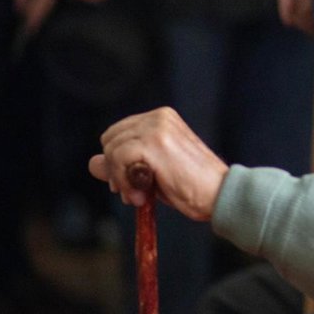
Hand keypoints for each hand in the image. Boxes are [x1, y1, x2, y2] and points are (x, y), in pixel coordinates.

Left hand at [88, 107, 229, 220]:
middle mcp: (159, 117)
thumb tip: (94, 163)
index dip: (117, 161)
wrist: (219, 195)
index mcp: (162, 118)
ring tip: (141, 196)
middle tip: (135, 192)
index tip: (131, 184)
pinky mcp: (153, 143)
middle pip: (110, 139)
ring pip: (112, 150)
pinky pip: (118, 159)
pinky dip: (123, 181)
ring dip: (120, 179)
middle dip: (116, 169)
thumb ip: (124, 164)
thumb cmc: (192, 187)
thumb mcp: (153, 173)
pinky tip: (142, 196)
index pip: (119, 133)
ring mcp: (156, 128)